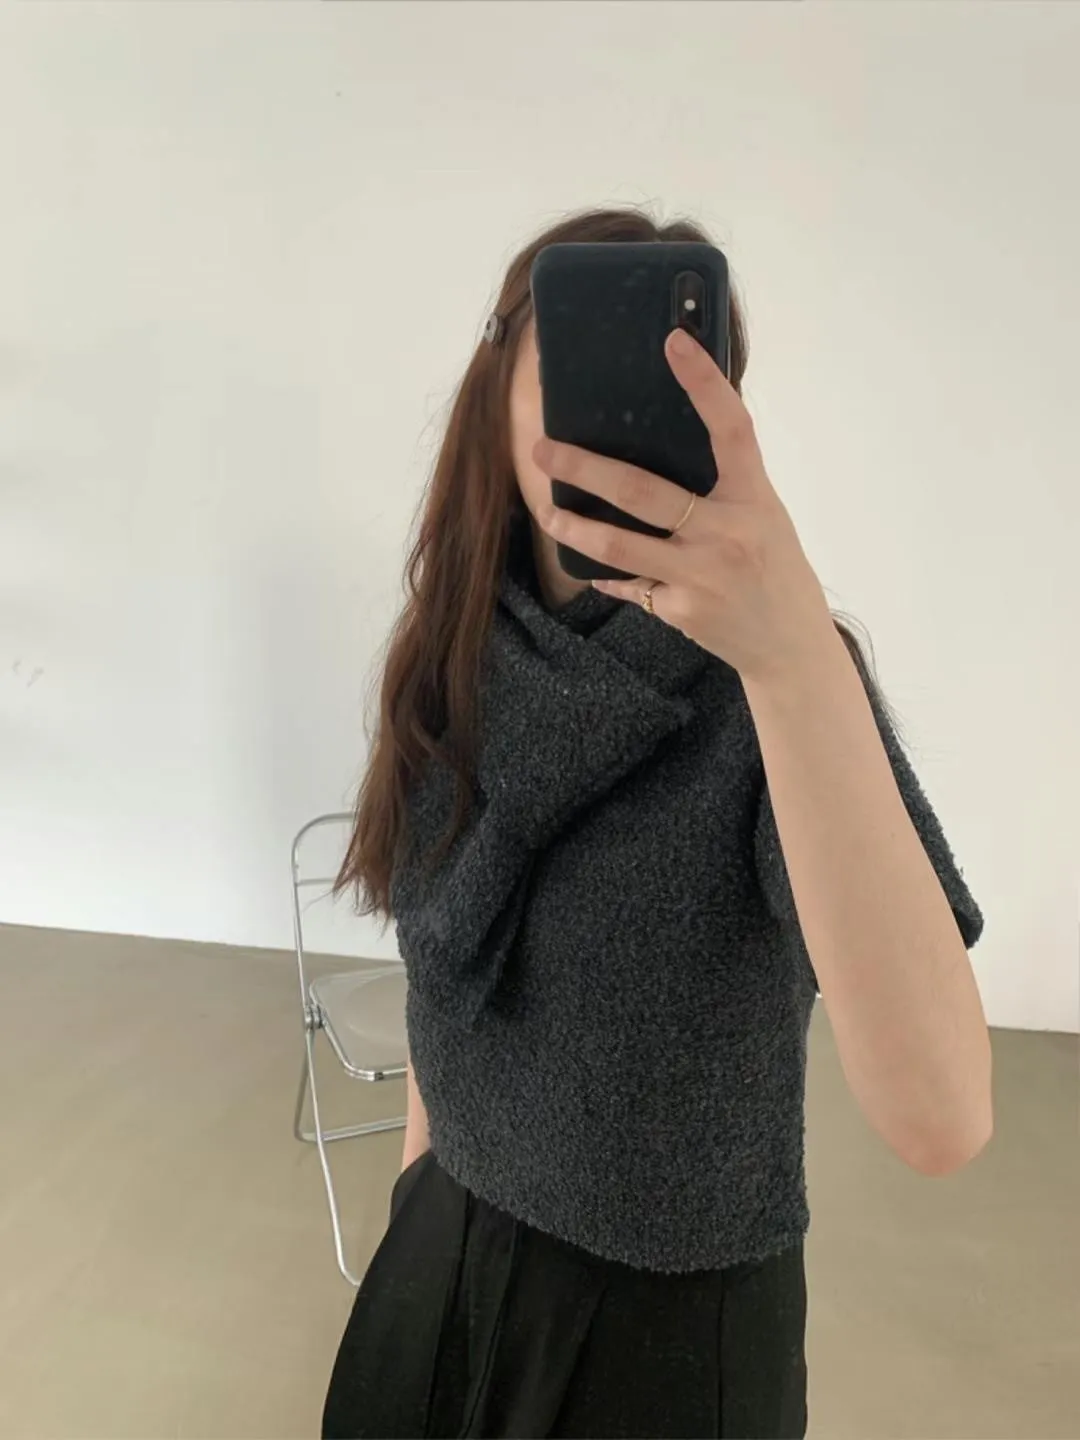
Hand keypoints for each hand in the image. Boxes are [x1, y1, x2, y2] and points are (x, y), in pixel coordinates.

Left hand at [532, 328, 836, 684]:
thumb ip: (724, 483)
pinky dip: (610, 574)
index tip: (674, 341)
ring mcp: (701, 574)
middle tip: (542, 449)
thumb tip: (668, 438)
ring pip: (619, 545)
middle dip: (584, 469)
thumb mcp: (764, 515)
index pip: (732, 427)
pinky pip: (630, 584)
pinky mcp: (681, 610)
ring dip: (573, 528)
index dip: (704, 383)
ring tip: (547, 510)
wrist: (791, 645)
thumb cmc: (775, 568)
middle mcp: (726, 533)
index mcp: (754, 497)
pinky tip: (589, 566)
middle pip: (642, 491)